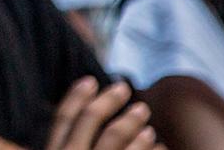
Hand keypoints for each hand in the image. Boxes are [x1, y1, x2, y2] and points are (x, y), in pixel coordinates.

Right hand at [45, 79, 159, 149]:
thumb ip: (65, 146)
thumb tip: (67, 127)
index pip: (63, 118)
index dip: (76, 96)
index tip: (90, 80)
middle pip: (90, 119)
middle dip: (109, 100)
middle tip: (123, 87)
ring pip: (114, 136)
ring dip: (132, 123)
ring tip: (148, 125)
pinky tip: (161, 146)